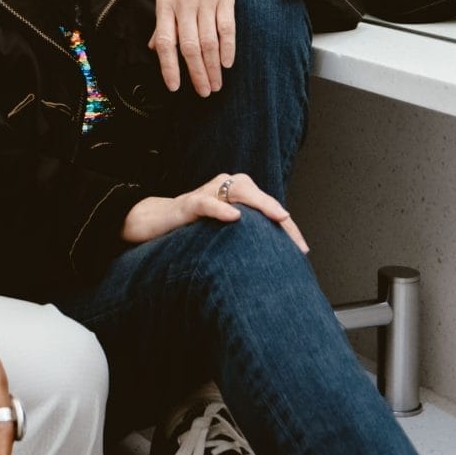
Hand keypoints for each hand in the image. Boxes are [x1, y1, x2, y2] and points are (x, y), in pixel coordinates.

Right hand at [120, 170, 307, 253]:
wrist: (153, 223)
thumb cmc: (191, 229)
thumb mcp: (222, 235)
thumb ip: (244, 241)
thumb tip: (273, 266)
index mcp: (234, 195)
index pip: (266, 207)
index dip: (286, 226)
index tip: (303, 249)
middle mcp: (223, 188)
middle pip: (257, 194)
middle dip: (278, 213)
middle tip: (295, 235)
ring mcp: (205, 194)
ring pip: (237, 190)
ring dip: (260, 202)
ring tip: (278, 216)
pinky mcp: (187, 205)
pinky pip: (206, 203)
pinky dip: (221, 208)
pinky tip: (234, 216)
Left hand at [149, 0, 247, 95]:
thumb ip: (162, 23)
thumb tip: (154, 48)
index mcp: (165, 4)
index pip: (166, 43)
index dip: (169, 68)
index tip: (175, 88)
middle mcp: (184, 3)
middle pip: (189, 47)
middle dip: (197, 74)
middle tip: (204, 92)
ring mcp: (205, 0)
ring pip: (208, 42)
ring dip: (213, 67)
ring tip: (217, 84)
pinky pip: (227, 28)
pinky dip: (228, 48)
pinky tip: (228, 63)